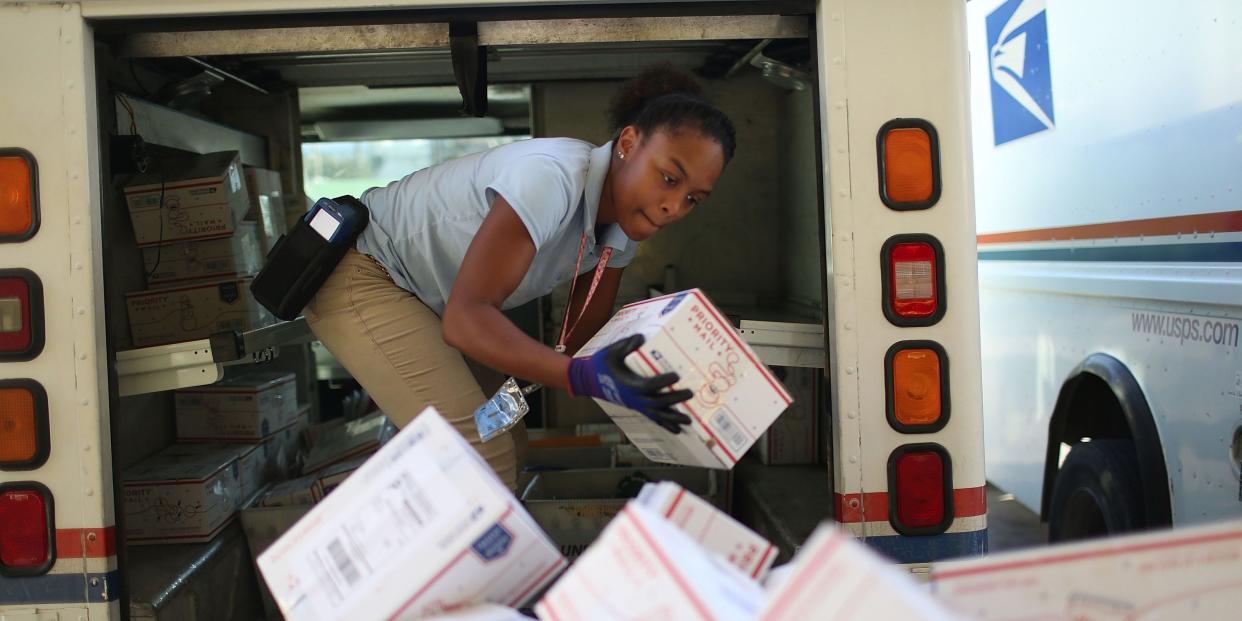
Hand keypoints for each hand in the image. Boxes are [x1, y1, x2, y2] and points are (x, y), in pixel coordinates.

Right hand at [566, 334, 692, 433]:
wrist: (589, 379)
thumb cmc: (602, 364)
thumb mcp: (611, 351)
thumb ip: (626, 345)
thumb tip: (641, 338)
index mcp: (629, 384)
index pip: (648, 385)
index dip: (662, 382)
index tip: (676, 376)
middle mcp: (634, 398)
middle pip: (657, 402)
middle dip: (674, 400)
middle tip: (690, 394)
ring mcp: (636, 404)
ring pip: (657, 414)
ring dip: (673, 418)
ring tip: (689, 420)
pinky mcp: (637, 407)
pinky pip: (652, 418)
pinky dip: (665, 424)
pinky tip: (678, 429)